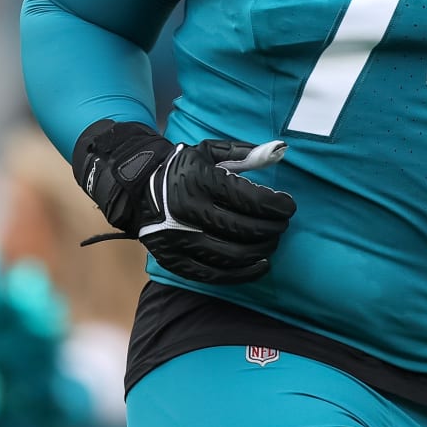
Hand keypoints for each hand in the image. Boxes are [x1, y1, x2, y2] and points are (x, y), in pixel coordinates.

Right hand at [72, 120, 295, 283]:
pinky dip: (243, 273)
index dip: (275, 205)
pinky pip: (214, 275)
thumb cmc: (184, 169)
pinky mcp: (173, 260)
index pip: (249, 198)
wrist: (138, 189)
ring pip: (232, 254)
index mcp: (200, 181)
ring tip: (272, 242)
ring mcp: (179, 239)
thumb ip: (247, 153)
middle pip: (244, 228)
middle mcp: (188, 211)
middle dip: (272, 228)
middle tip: (282, 224)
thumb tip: (280, 153)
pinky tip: (260, 264)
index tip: (288, 207)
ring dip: (261, 250)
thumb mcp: (211, 152)